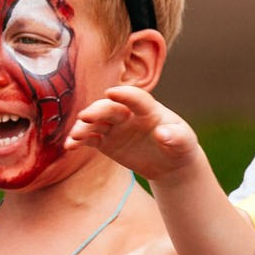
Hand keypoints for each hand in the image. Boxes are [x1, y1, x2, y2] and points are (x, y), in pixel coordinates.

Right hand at [67, 85, 204, 183]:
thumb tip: (163, 134)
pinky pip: (89, 139)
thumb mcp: (185, 142)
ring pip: (96, 122)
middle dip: (97, 111)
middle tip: (85, 116)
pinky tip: (69, 147)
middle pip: (110, 108)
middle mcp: (128, 114)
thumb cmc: (179, 146)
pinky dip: (78, 141)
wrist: (169, 162)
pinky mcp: (106, 141)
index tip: (112, 92)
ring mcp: (115, 127)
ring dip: (83, 126)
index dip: (125, 95)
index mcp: (149, 109)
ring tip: (75, 136)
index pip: (136, 98)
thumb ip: (177, 136)